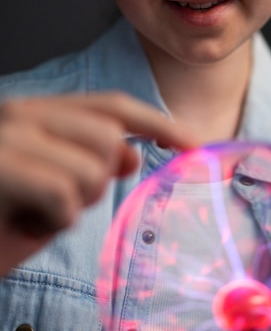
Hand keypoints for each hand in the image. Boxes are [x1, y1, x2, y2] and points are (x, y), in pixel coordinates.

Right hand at [0, 92, 196, 274]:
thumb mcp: (47, 187)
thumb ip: (87, 162)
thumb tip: (130, 151)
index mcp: (36, 112)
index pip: (112, 106)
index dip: (156, 122)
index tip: (192, 142)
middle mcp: (22, 113)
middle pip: (109, 138)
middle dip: (97, 182)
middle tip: (56, 203)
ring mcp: (9, 135)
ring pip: (93, 169)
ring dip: (70, 208)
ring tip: (30, 213)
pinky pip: (64, 198)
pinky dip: (49, 224)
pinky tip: (19, 224)